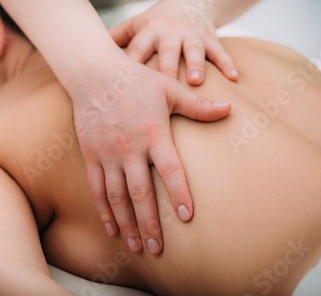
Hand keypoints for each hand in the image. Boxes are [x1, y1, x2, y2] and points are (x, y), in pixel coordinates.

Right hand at [72, 55, 230, 254]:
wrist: (94, 74)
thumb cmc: (136, 80)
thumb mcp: (169, 89)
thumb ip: (198, 105)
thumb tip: (229, 108)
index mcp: (153, 133)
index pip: (170, 169)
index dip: (179, 193)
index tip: (188, 216)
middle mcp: (129, 147)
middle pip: (140, 192)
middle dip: (149, 223)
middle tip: (157, 248)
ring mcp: (107, 153)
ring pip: (116, 196)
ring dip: (127, 223)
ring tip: (136, 246)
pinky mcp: (91, 155)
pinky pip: (96, 188)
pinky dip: (103, 210)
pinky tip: (112, 228)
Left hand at [109, 1, 238, 83]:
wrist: (189, 2)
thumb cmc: (155, 21)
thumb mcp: (135, 26)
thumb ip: (114, 39)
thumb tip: (82, 55)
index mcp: (148, 31)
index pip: (137, 49)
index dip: (129, 64)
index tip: (120, 86)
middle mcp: (169, 32)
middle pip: (166, 52)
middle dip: (164, 68)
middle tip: (159, 88)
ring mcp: (191, 34)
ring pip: (193, 50)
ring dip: (195, 65)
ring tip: (195, 81)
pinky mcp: (210, 36)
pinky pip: (220, 51)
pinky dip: (228, 64)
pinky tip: (234, 78)